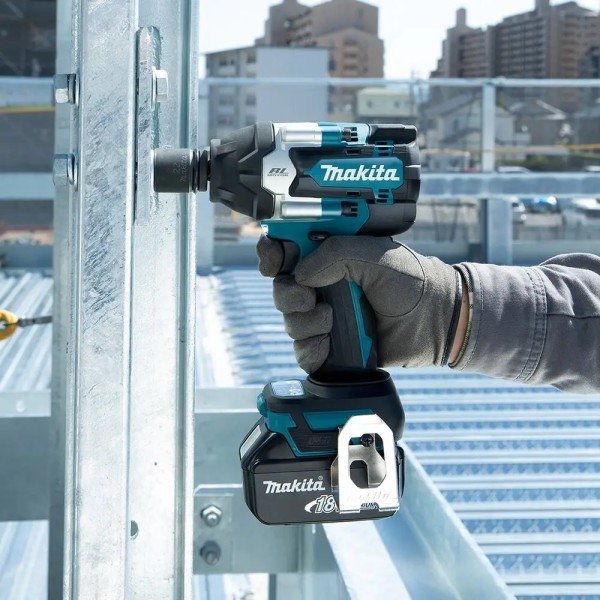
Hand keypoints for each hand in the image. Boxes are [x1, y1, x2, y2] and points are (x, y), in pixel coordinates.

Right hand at [257, 235, 466, 373]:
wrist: (437, 320)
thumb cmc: (413, 280)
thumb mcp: (375, 253)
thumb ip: (335, 253)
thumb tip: (301, 274)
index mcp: (330, 256)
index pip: (286, 250)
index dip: (272, 254)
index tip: (274, 262)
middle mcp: (324, 285)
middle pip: (281, 289)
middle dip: (288, 296)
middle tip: (310, 299)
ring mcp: (326, 317)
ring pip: (290, 322)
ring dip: (305, 324)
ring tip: (332, 321)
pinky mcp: (333, 347)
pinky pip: (304, 352)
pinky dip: (311, 350)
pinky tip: (330, 344)